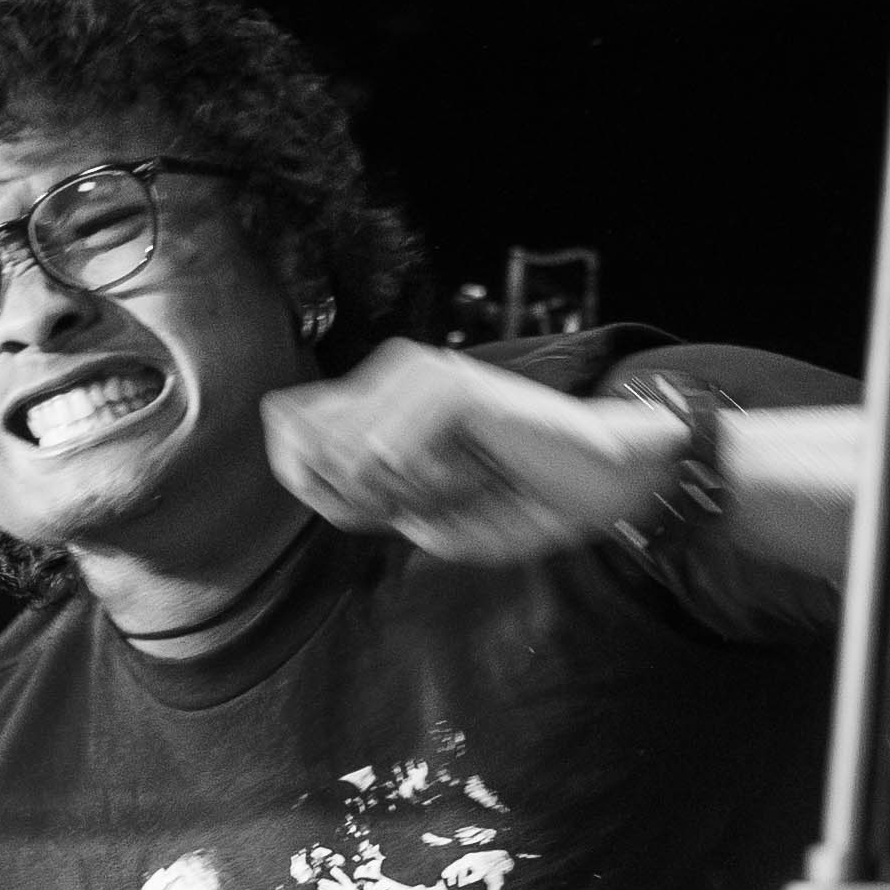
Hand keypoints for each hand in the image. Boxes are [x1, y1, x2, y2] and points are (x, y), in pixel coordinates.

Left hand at [265, 344, 682, 562]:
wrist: (600, 484)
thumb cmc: (516, 501)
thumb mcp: (418, 516)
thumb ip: (347, 491)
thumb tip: (298, 441)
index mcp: (378, 399)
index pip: (289, 437)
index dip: (321, 491)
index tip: (392, 508)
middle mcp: (391, 373)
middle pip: (314, 453)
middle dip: (365, 499)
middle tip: (436, 496)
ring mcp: (420, 372)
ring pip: (352, 458)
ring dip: (406, 494)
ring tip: (463, 483)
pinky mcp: (450, 384)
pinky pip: (392, 457)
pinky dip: (430, 485)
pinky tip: (476, 473)